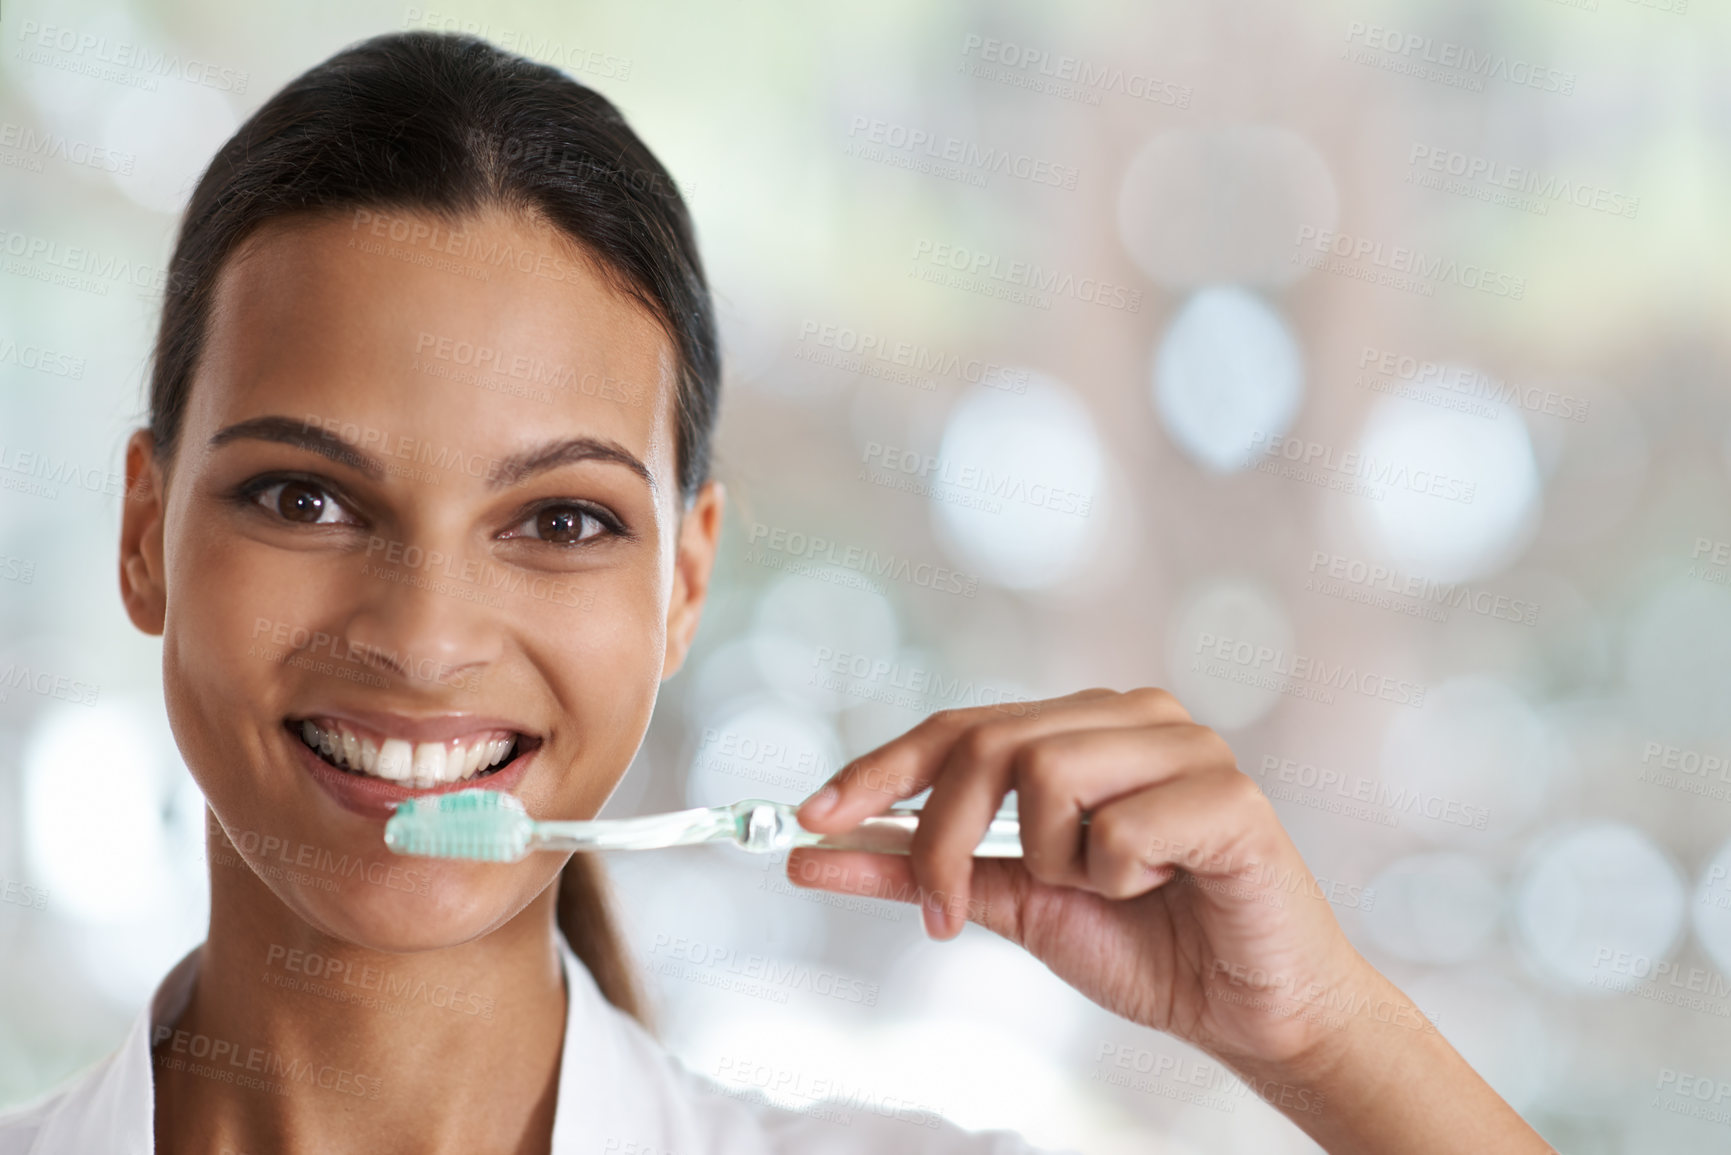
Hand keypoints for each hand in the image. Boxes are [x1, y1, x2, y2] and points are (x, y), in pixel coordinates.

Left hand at [787, 688, 1352, 1064]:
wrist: (1245, 1009)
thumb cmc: (1141, 943)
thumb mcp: (1013, 904)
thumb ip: (926, 871)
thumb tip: (815, 853)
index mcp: (1081, 728)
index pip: (960, 726)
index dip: (881, 770)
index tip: (812, 819)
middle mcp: (1131, 717)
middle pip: (988, 742)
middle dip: (942, 836)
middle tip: (943, 917)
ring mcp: (1186, 745)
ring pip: (1049, 772)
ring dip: (1054, 861)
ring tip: (1105, 889)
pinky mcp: (1231, 795)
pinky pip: (1122, 829)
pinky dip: (1121, 878)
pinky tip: (1164, 887)